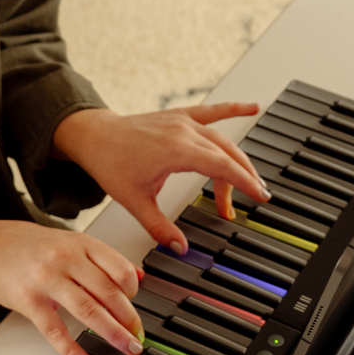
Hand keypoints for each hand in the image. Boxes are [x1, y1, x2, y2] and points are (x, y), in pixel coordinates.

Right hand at [0, 220, 144, 354]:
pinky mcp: (30, 301)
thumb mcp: (71, 242)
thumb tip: (138, 276)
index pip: (120, 269)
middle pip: (109, 292)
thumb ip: (104, 258)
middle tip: (138, 337)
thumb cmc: (31, 246)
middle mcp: (67, 259)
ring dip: (113, 333)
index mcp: (82, 244)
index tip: (136, 308)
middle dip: (129, 319)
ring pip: (89, 310)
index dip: (134, 293)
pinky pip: (56, 331)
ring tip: (126, 348)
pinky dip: (74, 350)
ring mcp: (48, 279)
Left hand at [53, 104, 270, 253]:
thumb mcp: (134, 202)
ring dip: (238, 159)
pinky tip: (252, 106)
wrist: (94, 136)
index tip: (259, 196)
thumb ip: (159, 227)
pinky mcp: (179, 116)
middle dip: (244, 177)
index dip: (244, 182)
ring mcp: (182, 122)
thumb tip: (179, 247)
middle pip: (226, 155)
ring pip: (222, 139)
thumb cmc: (110, 163)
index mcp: (176, 151)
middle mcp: (183, 132)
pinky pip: (211, 111)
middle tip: (255, 197)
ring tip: (250, 179)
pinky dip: (233, 108)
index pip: (222, 167)